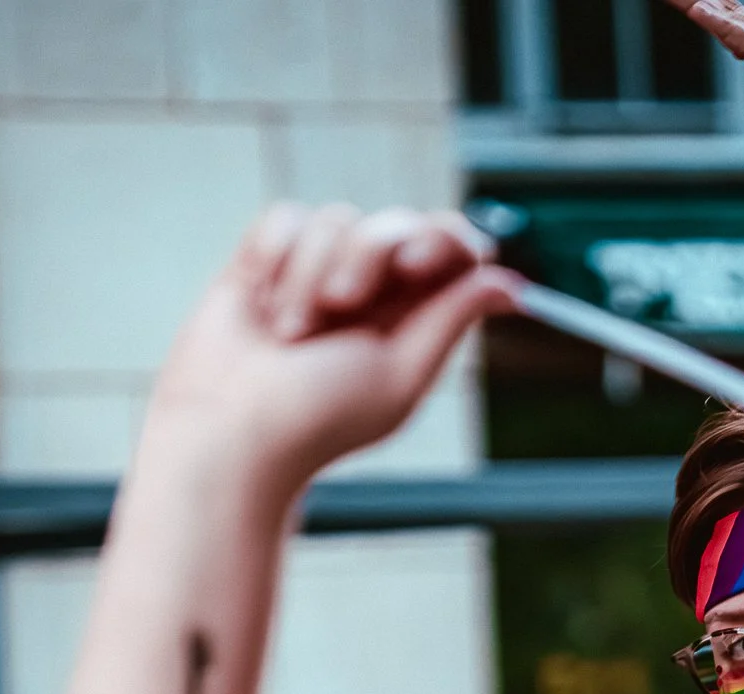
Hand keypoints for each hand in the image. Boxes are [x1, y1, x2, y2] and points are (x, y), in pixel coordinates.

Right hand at [146, 203, 517, 491]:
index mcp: (417, 317)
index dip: (446, 240)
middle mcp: (375, 289)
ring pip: (339, 218)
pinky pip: (288, 218)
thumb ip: (451, 318)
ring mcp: (319, 270)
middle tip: (345, 302)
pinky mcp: (267, 257)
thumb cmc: (319, 416)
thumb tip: (512, 285)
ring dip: (314, 275)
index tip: (417, 263)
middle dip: (372, 255)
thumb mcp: (400, 371)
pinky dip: (276, 258)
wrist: (231, 426)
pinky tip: (264, 304)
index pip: (455, 248)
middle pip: (398, 223)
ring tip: (293, 333)